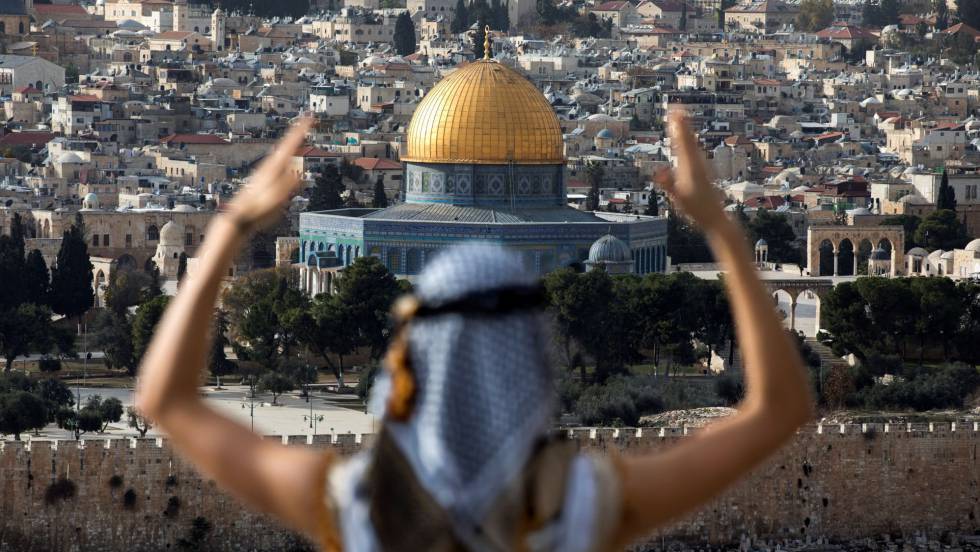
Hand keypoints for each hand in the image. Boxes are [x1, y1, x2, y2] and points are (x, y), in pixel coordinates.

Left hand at [224, 116, 312, 231]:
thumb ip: (287, 185)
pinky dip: (287, 153)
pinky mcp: (265, 178)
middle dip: (298, 131)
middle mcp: (270, 165)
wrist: (240, 217)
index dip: (301, 130)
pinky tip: (287, 156)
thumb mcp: (276, 199)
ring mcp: (266, 171)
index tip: (310, 118)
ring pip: (282, 151)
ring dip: (292, 141)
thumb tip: (299, 173)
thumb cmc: (257, 209)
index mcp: (274, 167)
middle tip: (308, 120)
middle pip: (286, 144)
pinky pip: (280, 160)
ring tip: (299, 133)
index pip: (290, 143)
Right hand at [656, 111, 725, 231]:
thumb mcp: (678, 198)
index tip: (674, 113)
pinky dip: (689, 140)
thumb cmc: (696, 209)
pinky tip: (687, 140)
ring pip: (692, 143)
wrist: (715, 217)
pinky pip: (694, 150)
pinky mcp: (703, 171)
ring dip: (685, 130)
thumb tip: (657, 172)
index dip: (678, 127)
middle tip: (676, 108)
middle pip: (688, 138)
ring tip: (681, 118)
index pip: (682, 142)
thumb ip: (668, 184)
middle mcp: (698, 163)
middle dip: (682, 123)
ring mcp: (702, 166)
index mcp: (690, 167)